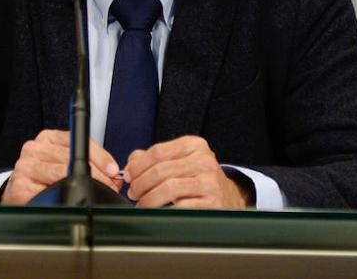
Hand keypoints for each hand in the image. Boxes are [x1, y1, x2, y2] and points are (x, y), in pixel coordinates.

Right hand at [1, 129, 121, 204]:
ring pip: (60, 173)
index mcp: (47, 138)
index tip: (112, 169)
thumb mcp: (66, 163)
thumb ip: (90, 164)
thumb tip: (115, 176)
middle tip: (110, 186)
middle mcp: (34, 149)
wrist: (19, 193)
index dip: (98, 155)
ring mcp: (25, 167)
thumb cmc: (46, 178)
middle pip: (70, 157)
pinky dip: (63, 197)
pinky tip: (71, 201)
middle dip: (96, 174)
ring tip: (95, 194)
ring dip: (83, 185)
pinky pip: (48, 192)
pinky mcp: (20, 187)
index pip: (76, 139)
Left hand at [122, 135, 252, 208]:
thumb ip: (153, 158)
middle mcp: (204, 161)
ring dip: (149, 199)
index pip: (157, 152)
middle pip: (160, 170)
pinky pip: (180, 207)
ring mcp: (210, 182)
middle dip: (140, 184)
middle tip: (133, 193)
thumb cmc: (198, 180)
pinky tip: (158, 212)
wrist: (229, 198)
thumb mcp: (179, 162)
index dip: (137, 166)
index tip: (127, 176)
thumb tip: (130, 164)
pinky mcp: (213, 202)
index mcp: (194, 145)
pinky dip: (164, 210)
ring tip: (142, 204)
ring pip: (168, 188)